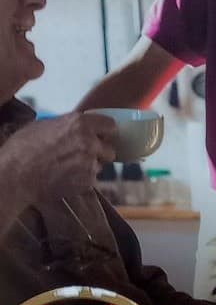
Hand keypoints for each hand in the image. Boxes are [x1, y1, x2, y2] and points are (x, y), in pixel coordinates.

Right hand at [1, 113, 116, 203]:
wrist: (16, 175)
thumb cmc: (24, 147)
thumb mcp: (45, 125)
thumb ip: (68, 125)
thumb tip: (78, 126)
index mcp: (80, 123)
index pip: (111, 125)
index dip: (105, 132)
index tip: (101, 136)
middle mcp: (90, 142)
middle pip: (110, 149)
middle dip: (100, 152)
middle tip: (84, 154)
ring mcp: (90, 163)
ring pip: (101, 165)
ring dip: (91, 166)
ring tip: (70, 166)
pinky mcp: (88, 181)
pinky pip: (92, 179)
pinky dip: (83, 179)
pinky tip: (66, 177)